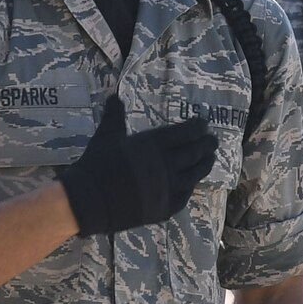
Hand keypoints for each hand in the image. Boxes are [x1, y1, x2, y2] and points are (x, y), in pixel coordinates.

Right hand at [59, 96, 217, 236]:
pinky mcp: (165, 207)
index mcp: (155, 143)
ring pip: (195, 174)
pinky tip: (191, 182)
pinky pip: (184, 195)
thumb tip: (114, 96)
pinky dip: (189, 186)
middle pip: (196, 152)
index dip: (198, 127)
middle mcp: (167, 164)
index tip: (203, 125)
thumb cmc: (96, 164)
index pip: (188, 132)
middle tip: (213, 142)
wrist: (89, 199)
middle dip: (207, 145)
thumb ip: (115, 116)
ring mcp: (168, 187)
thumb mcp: (106, 136)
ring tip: (210, 159)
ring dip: (205, 164)